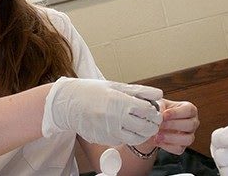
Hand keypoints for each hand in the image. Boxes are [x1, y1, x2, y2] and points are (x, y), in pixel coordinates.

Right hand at [42, 77, 162, 145]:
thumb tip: (159, 94)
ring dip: (144, 134)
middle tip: (154, 121)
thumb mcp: (116, 86)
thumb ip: (139, 91)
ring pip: (136, 139)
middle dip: (154, 125)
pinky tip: (126, 128)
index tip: (155, 111)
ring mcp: (109, 131)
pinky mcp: (104, 139)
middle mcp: (115, 118)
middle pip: (145, 127)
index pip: (147, 111)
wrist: (68, 103)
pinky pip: (123, 141)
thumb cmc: (92, 91)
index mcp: (119, 101)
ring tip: (143, 127)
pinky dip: (129, 136)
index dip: (155, 112)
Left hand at [146, 99, 197, 153]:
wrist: (150, 125)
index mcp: (189, 109)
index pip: (189, 110)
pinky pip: (179, 149)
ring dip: (171, 138)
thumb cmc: (158, 112)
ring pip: (188, 139)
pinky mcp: (182, 147)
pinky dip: (167, 146)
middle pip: (191, 125)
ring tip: (158, 135)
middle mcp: (192, 123)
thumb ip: (159, 107)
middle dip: (173, 125)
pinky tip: (158, 141)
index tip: (164, 115)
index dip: (177, 113)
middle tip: (160, 125)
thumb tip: (157, 112)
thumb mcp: (158, 105)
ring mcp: (189, 136)